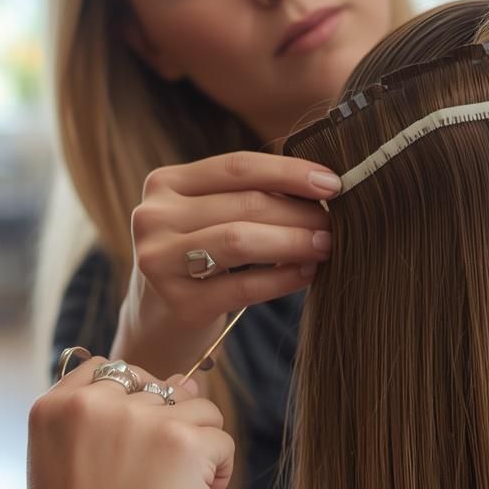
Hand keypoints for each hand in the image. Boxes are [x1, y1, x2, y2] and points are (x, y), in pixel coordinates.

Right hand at [11, 359, 234, 488]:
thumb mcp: (75, 463)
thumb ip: (117, 417)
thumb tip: (183, 381)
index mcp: (56, 406)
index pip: (110, 368)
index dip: (131, 404)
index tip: (128, 450)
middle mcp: (95, 401)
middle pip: (159, 388)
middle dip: (166, 428)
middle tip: (147, 482)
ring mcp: (139, 417)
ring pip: (199, 410)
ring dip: (197, 448)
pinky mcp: (181, 439)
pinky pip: (222, 441)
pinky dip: (218, 473)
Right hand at [116, 151, 338, 377]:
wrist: (161, 321)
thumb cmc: (199, 257)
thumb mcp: (211, 216)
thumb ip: (250, 195)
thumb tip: (322, 187)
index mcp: (165, 182)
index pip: (237, 167)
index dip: (290, 172)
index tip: (333, 182)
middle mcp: (153, 217)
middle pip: (244, 204)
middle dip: (299, 212)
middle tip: (335, 222)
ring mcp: (160, 261)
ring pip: (241, 240)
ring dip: (293, 241)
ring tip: (326, 245)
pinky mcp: (179, 304)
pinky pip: (243, 286)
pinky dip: (282, 279)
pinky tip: (307, 274)